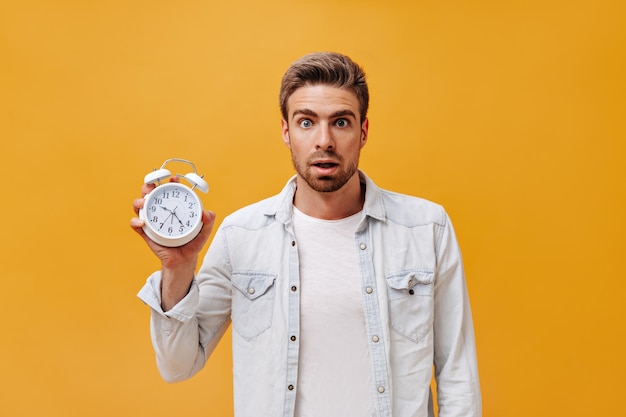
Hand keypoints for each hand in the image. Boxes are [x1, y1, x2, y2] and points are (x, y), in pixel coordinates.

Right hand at [130, 178, 215, 309]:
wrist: (183, 260)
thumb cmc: (192, 243)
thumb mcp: (204, 232)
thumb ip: (208, 222)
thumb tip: (208, 213)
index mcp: (174, 207)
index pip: (169, 190)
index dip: (169, 181)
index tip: (174, 178)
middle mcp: (160, 211)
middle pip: (150, 194)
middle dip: (148, 187)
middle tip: (151, 188)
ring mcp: (151, 221)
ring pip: (139, 206)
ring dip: (138, 201)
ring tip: (143, 203)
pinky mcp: (145, 232)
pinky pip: (135, 224)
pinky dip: (135, 222)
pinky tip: (141, 223)